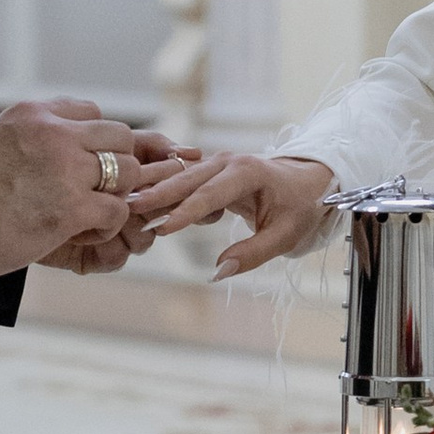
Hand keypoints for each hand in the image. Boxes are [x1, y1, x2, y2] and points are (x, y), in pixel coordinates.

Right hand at [0, 100, 193, 275]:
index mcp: (31, 114)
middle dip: (115, 164)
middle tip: (95, 190)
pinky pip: (117, 211)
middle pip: (119, 136)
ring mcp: (65, 169)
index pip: (89, 112)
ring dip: (114, 195)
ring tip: (89, 214)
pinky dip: (107, 226)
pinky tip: (84, 233)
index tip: (80, 166)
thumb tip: (61, 140)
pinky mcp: (72, 207)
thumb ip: (29, 135)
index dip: (93, 141)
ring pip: (127, 171)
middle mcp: (52, 133)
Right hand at [146, 150, 335, 278]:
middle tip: (128, 206)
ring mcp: (216, 163)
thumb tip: (217, 271)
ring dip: (154, 190)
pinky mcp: (209, 171)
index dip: (184, 212)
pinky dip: (163, 192)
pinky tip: (140, 206)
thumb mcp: (284, 236)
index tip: (161, 228)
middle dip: (157, 193)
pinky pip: (183, 181)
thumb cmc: (299, 209)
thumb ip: (252, 254)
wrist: (308, 183)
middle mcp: (227, 162)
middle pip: (186, 179)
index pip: (209, 194)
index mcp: (247, 173)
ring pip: (179, 177)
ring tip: (125, 205)